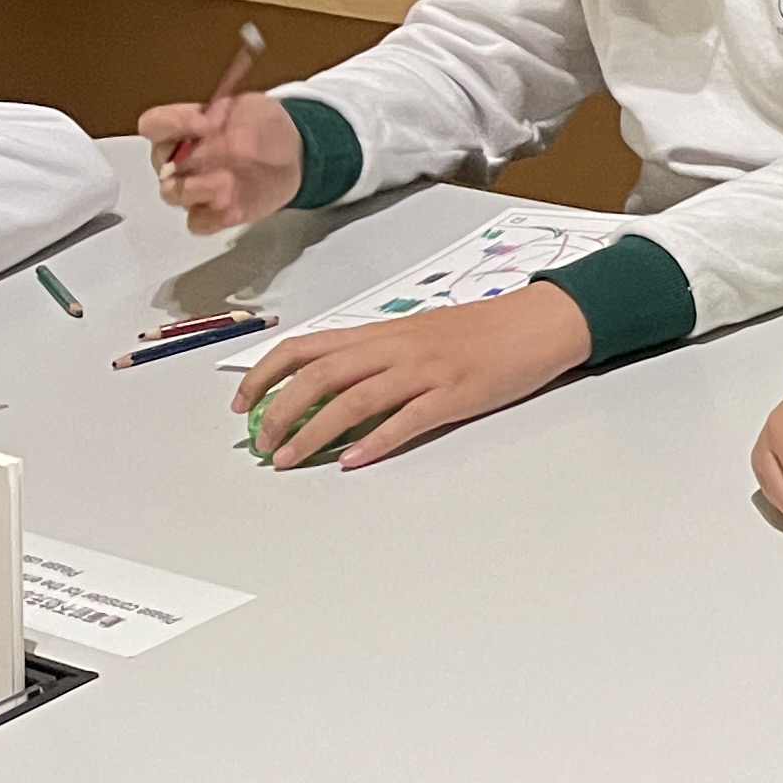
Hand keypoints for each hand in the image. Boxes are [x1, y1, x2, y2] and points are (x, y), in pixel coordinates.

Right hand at [138, 91, 299, 233]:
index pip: (154, 124)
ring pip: (172, 194)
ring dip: (197, 188)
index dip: (174, 123)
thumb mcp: (252, 107)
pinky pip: (198, 222)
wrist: (291, 154)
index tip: (205, 123)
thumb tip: (213, 124)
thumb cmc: (262, 127)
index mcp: (180, 129)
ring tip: (227, 179)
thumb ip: (231, 112)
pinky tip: (233, 203)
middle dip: (190, 159)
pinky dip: (213, 215)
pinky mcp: (213, 214)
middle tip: (224, 151)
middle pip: (161, 164)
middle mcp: (177, 161)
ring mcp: (193, 189)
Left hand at [233, 284, 591, 469]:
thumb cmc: (484, 329)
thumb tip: (329, 383)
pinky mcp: (454, 395)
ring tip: (290, 459)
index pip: (305, 347)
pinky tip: (353, 459)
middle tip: (261, 443)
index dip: (264, 374)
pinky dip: (374, 441)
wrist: (540, 322)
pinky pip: (406, 420)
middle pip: (319, 376)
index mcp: (382, 333)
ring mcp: (425, 371)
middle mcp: (395, 348)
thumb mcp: (419, 333)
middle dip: (279, 411)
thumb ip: (376, 356)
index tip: (241, 402)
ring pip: (352, 400)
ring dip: (313, 433)